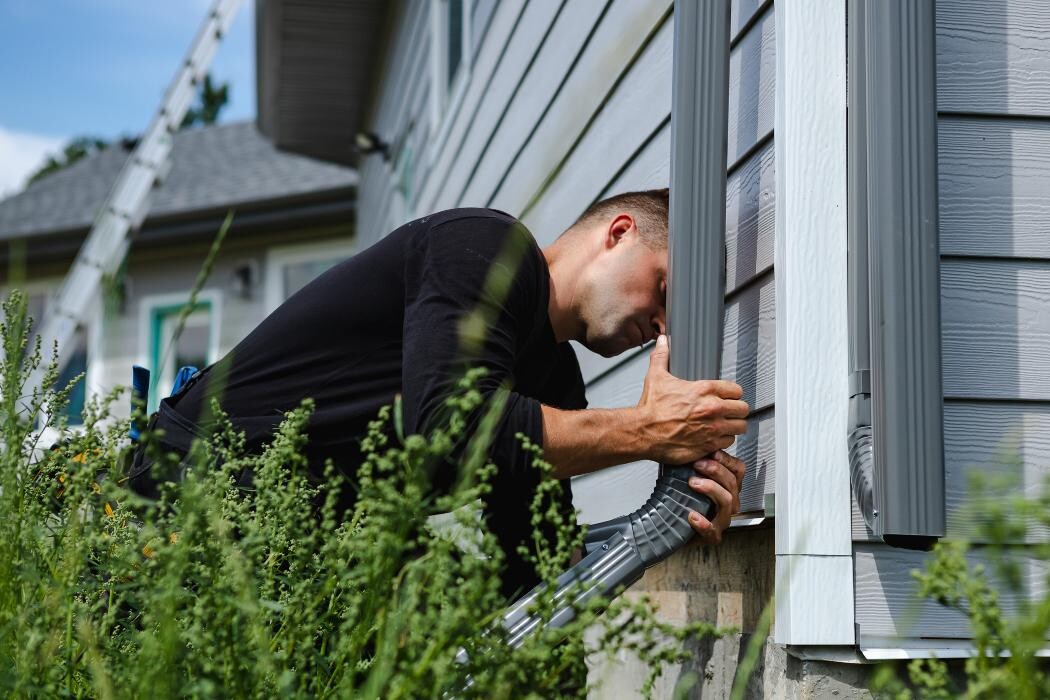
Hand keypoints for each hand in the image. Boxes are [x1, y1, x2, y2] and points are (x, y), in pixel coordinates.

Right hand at [637, 334, 749, 464]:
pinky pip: (729, 442)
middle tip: (728, 412)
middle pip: (743, 409)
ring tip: (724, 425)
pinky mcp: (709, 445)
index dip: (732, 393)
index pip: (736, 390)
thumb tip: (662, 342)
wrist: (643, 432)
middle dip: (736, 410)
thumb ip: (661, 357)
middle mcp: (712, 408)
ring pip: (739, 427)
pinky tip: (715, 437)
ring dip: (732, 426)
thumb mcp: (656, 377)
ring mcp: (713, 428)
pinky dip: (723, 441)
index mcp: (704, 390)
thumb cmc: (651, 409)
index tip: (728, 397)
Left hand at [686, 450, 745, 544]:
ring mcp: (722, 519)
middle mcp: (729, 502)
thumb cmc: (685, 499)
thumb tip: (693, 447)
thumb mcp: (691, 477)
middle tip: (698, 464)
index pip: (738, 469)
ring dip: (711, 489)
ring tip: (694, 483)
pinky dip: (704, 523)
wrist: (674, 528)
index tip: (712, 452)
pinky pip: (713, 531)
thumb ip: (696, 464)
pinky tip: (693, 516)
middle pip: (732, 483)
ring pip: (727, 501)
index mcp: (728, 487)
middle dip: (715, 470)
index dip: (726, 460)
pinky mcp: (712, 535)